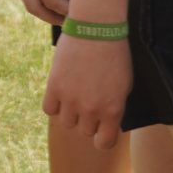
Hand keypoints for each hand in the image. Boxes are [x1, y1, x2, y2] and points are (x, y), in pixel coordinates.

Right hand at [43, 35, 130, 151]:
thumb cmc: (114, 54)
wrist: (95, 29)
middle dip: (88, 119)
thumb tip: (105, 119)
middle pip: (85, 131)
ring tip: (75, 96)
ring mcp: (71, 100)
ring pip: (66, 123)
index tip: (102, 130)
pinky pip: (49, 109)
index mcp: (113, 110)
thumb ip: (114, 106)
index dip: (103, 138)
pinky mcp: (54, 87)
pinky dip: (54, 104)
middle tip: (89, 101)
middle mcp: (92, 109)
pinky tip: (60, 92)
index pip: (104, 143)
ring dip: (70, 113)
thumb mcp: (124, 85)